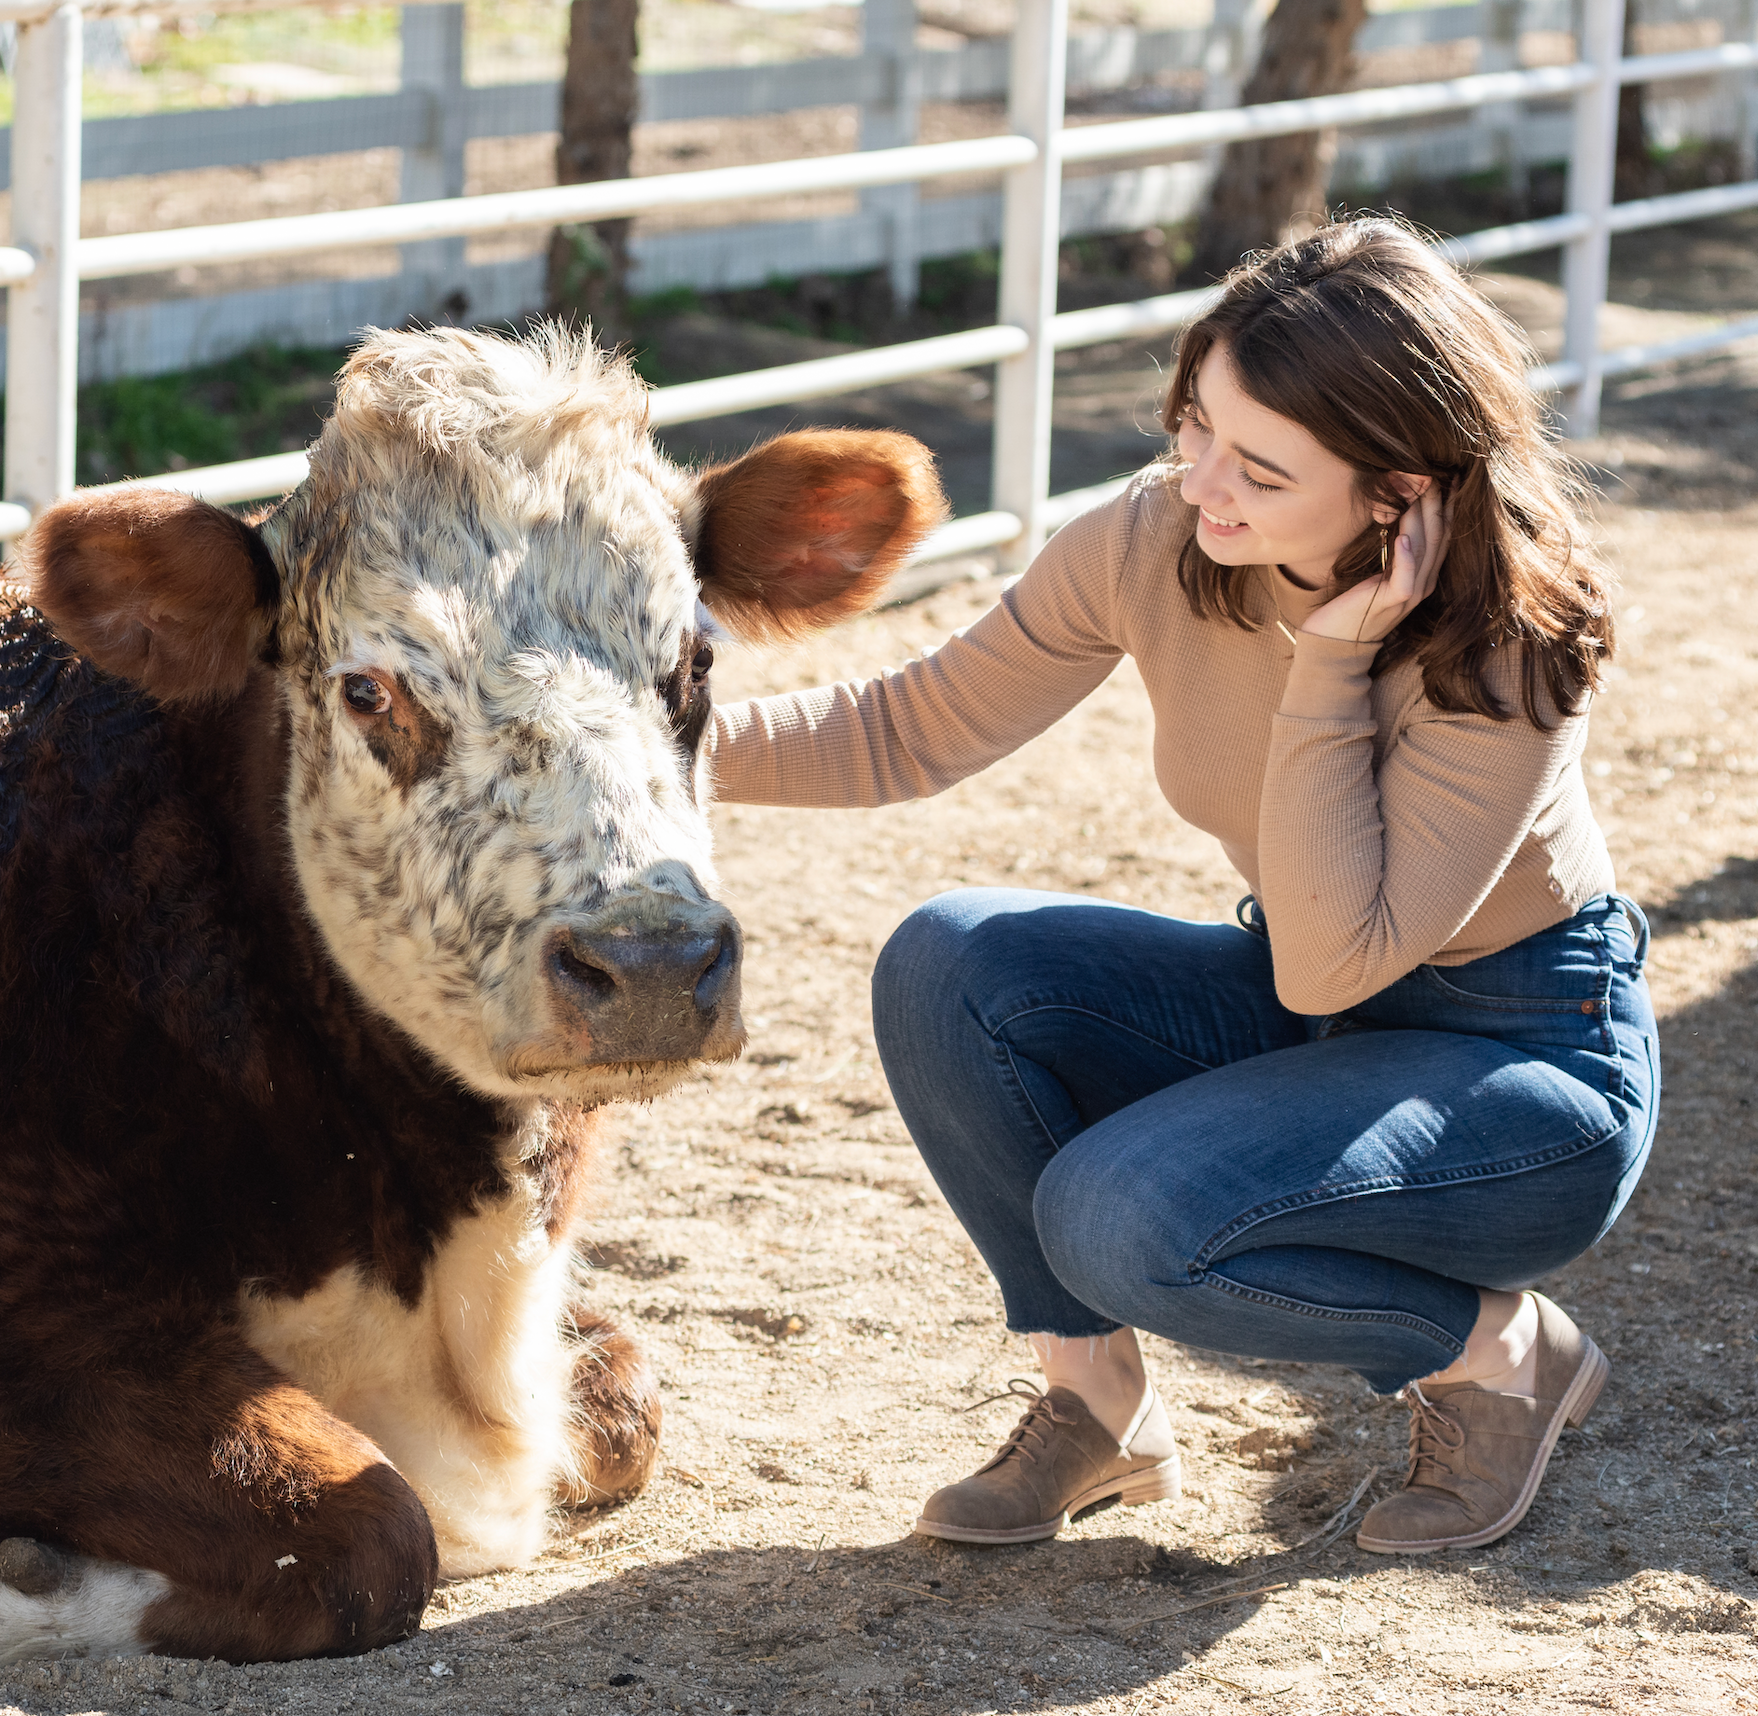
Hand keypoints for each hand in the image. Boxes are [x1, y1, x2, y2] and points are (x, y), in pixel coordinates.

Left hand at [1299, 484, 1448, 644]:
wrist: (1330, 641)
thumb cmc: (1348, 601)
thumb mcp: (1374, 567)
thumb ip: (1390, 545)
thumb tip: (1393, 507)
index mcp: (1421, 573)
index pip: (1442, 532)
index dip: (1444, 504)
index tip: (1441, 473)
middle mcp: (1422, 583)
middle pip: (1438, 536)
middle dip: (1436, 503)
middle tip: (1431, 472)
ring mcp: (1409, 595)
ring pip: (1425, 551)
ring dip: (1421, 519)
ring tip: (1419, 491)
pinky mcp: (1390, 604)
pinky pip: (1406, 579)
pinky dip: (1406, 558)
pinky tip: (1402, 537)